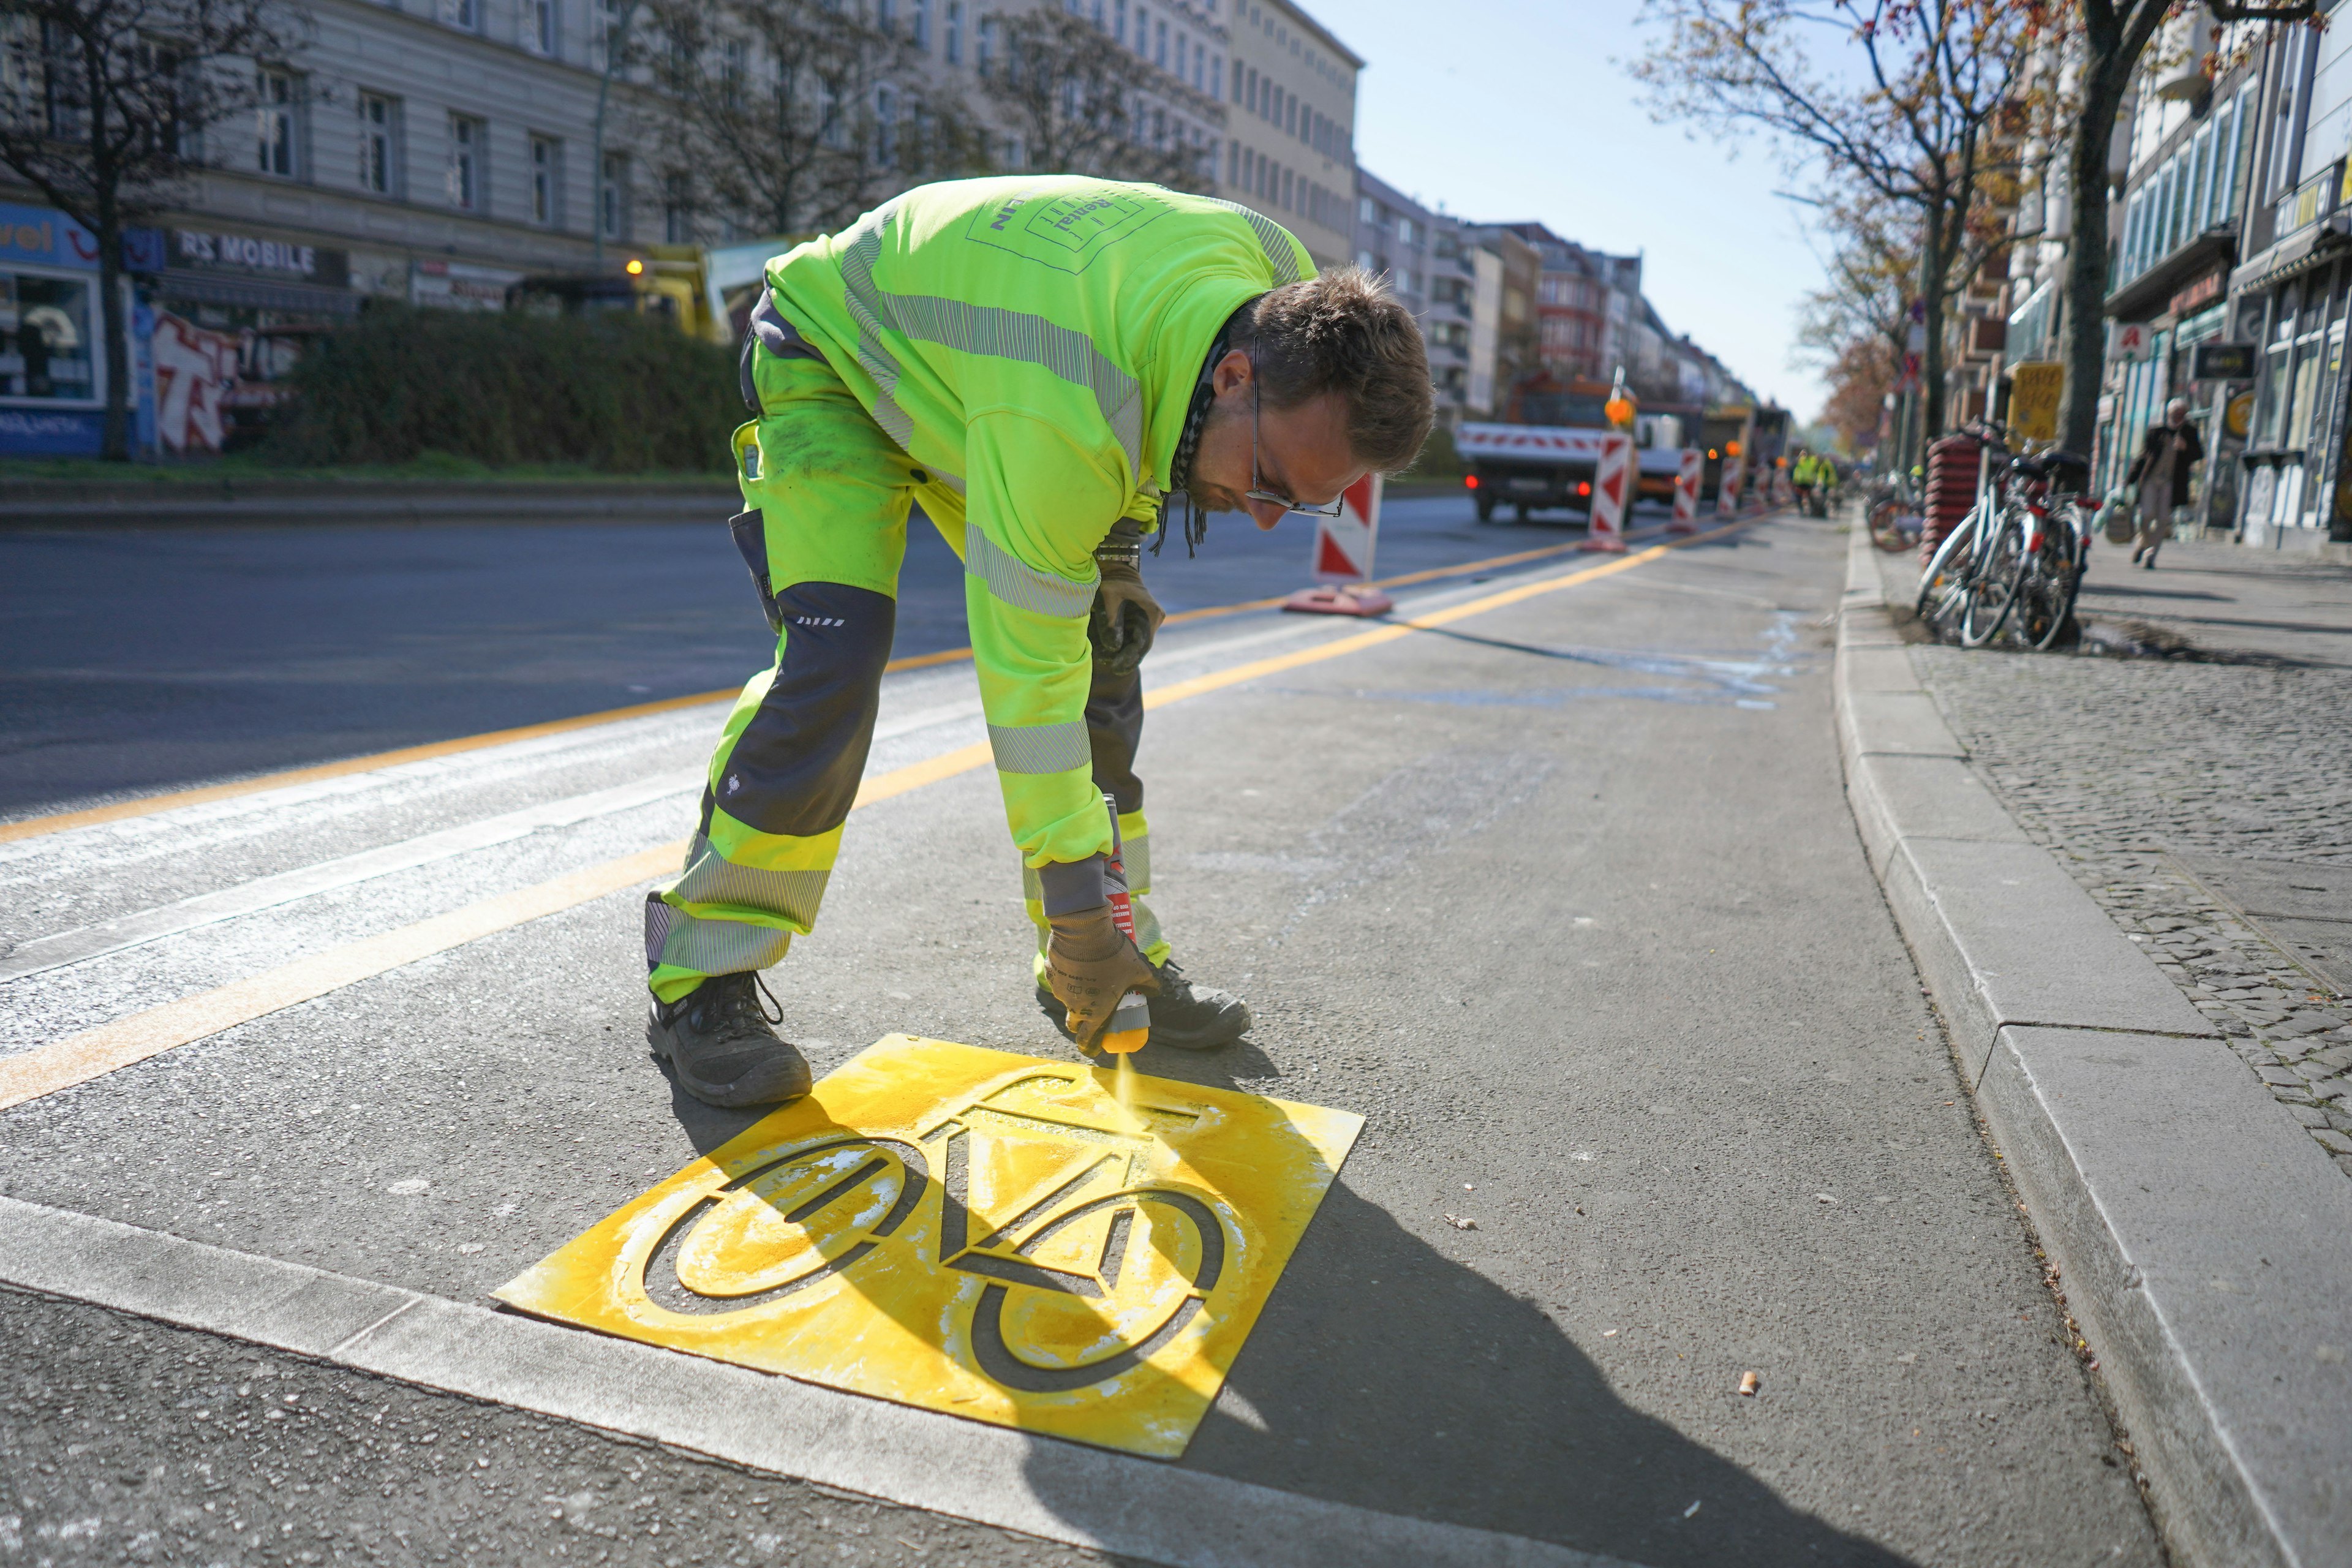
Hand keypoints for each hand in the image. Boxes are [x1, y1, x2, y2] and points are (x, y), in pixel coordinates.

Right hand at [1045, 901, 1159, 1049]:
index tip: (1094, 1046)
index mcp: (1095, 1012)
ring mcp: (1059, 989)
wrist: (1085, 929)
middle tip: (1092, 1013)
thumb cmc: (1113, 954)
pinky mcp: (1050, 972)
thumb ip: (1150, 983)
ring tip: (1087, 978)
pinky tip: (1075, 963)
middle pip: (1073, 1023)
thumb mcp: (1139, 969)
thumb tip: (1157, 991)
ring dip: (1074, 994)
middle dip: (1081, 1023)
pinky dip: (1065, 976)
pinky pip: (1057, 978)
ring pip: (1065, 998)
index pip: (1086, 1040)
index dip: (1089, 1046)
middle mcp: (1074, 1005)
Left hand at [1090, 538, 1163, 676]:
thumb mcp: (1109, 600)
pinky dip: (1122, 643)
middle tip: (1109, 666)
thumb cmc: (1112, 580)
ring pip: (1136, 641)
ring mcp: (1149, 619)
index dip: (1130, 658)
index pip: (1143, 644)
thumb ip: (1111, 623)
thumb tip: (1113, 648)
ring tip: (1105, 660)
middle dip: (1124, 656)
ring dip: (1122, 651)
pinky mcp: (1141, 619)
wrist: (1116, 566)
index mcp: (1151, 614)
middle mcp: (1154, 618)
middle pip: (1140, 645)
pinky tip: (1108, 651)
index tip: (1117, 668)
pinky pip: (1133, 635)